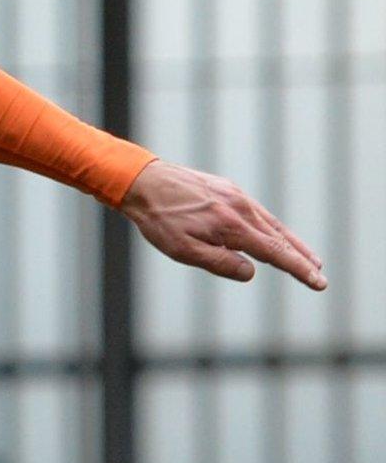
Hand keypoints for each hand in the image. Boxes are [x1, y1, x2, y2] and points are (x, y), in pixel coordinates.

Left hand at [119, 160, 324, 289]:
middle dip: (302, 258)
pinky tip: (272, 233)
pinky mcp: (226, 188)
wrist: (142, 180)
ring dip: (290, 242)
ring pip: (270, 223)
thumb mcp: (184, 251)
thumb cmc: (159, 219)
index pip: (275, 253)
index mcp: (233, 226)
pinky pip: (256, 211)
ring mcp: (235, 195)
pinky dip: (271, 225)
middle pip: (279, 238)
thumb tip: (251, 272)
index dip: (299, 269)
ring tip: (307, 258)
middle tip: (320, 275)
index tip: (319, 282)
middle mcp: (240, 208)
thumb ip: (220, 264)